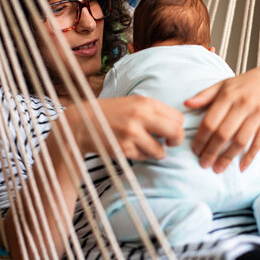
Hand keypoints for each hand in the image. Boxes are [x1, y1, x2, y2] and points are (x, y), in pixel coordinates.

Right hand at [67, 96, 183, 159]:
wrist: (81, 121)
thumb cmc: (111, 113)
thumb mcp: (133, 103)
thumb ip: (154, 111)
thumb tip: (177, 126)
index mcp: (145, 102)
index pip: (177, 118)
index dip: (178, 127)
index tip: (171, 131)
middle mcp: (141, 116)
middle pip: (176, 132)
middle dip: (176, 141)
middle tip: (169, 143)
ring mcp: (132, 134)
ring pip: (161, 151)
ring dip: (158, 152)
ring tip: (147, 146)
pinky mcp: (124, 149)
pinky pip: (144, 157)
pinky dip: (142, 155)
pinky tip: (131, 148)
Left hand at [184, 66, 259, 172]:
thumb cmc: (242, 85)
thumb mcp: (222, 85)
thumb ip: (204, 95)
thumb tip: (186, 104)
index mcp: (228, 95)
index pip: (211, 121)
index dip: (201, 138)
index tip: (195, 150)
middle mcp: (243, 104)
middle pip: (224, 133)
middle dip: (212, 151)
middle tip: (203, 164)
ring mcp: (258, 113)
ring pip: (240, 140)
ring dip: (228, 157)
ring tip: (218, 169)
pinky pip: (258, 142)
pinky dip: (249, 156)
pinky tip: (241, 167)